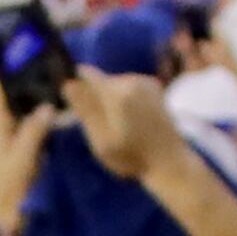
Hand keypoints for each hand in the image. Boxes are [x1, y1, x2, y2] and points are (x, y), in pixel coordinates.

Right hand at [69, 60, 181, 178]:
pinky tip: (132, 119)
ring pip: (114, 83)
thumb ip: (86, 110)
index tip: (76, 106)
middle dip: (95, 96)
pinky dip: (125, 98)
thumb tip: (67, 84)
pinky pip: (128, 86)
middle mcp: (131, 80)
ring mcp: (145, 81)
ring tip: (118, 125)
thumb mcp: (102, 141)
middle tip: (100, 125)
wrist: (169, 161)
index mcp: (116, 93)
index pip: (85, 74)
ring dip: (110, 98)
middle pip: (101, 79)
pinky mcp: (154, 86)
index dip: (76, 87)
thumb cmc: (132, 157)